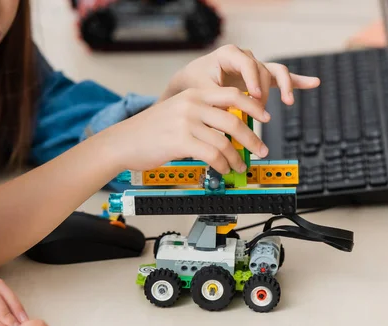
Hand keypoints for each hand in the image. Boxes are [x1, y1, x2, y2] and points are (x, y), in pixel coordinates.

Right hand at [109, 87, 269, 173]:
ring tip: (241, 166)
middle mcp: (191, 105)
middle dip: (252, 138)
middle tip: (261, 149)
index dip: (253, 106)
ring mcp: (186, 122)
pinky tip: (224, 169)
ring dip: (237, 157)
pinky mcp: (181, 141)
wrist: (122, 141)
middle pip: (234, 119)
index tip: (265, 117)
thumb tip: (228, 129)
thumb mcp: (176, 111)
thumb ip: (200, 114)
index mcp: (193, 94)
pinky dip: (223, 164)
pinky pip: (212, 154)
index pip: (232, 95)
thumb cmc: (148, 131)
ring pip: (224, 141)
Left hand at [160, 44, 320, 105]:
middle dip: (263, 93)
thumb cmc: (194, 84)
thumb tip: (229, 121)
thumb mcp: (201, 91)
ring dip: (285, 86)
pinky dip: (296, 81)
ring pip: (275, 72)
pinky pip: (281, 77)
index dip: (253, 82)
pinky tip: (313, 83)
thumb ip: (216, 102)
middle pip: (263, 72)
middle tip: (260, 111)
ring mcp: (254, 67)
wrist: (190, 82)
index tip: (254, 98)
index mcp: (228, 55)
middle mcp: (244, 57)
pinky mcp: (260, 78)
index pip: (248, 65)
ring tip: (289, 101)